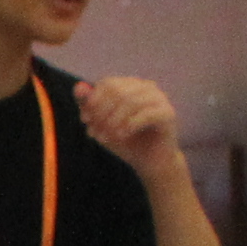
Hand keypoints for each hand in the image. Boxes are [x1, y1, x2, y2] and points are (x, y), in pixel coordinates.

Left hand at [71, 74, 185, 179]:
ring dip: (113, 121)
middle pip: (118, 91)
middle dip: (102, 112)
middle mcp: (147, 87)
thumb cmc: (125, 141)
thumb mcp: (101, 124)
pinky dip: (129, 126)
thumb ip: (89, 105)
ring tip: (105, 138)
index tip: (85, 120)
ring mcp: (160, 98)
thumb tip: (78, 87)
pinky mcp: (168, 113)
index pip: (108, 83)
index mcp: (131, 86)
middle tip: (95, 133)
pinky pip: (146, 114)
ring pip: (131, 101)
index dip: (93, 101)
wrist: (150, 162)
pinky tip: (121, 136)